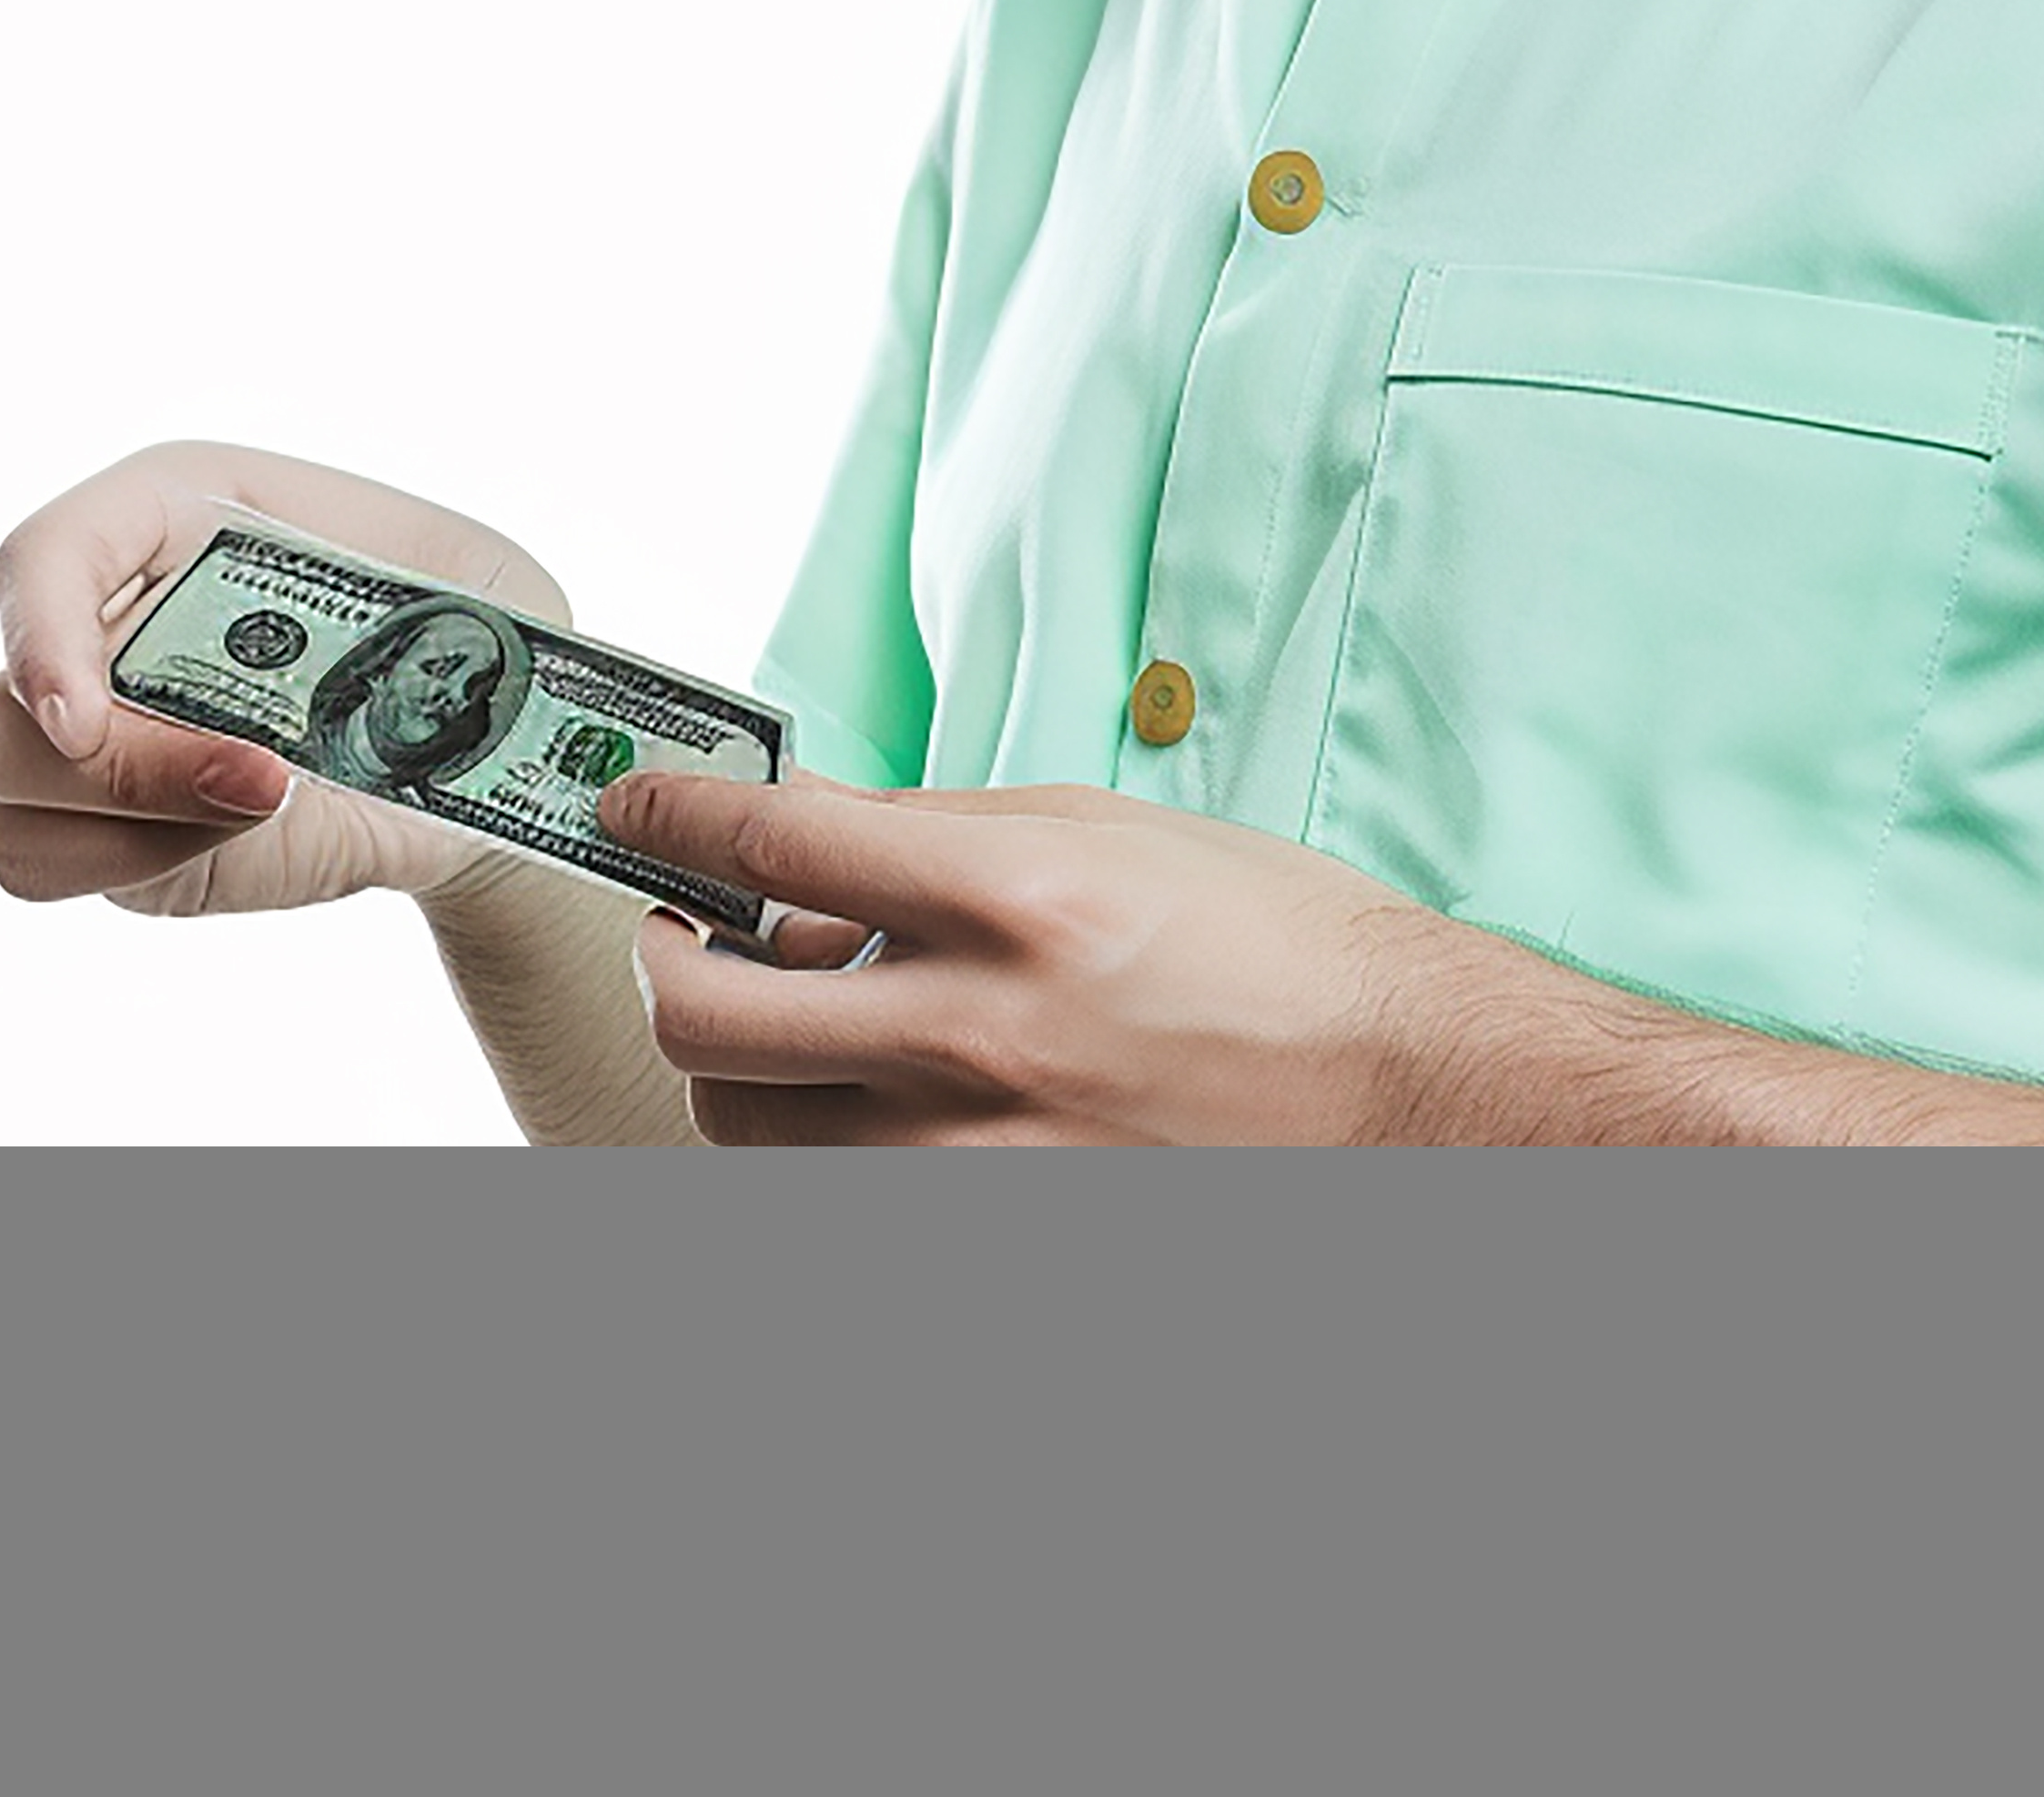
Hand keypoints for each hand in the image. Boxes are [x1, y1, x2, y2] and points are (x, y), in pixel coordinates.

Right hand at [0, 438, 573, 926]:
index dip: (41, 624)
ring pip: (5, 788)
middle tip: (258, 777)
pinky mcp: (107, 823)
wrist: (486, 748)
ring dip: (128, 818)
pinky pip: (38, 860)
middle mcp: (114, 615)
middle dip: (115, 765)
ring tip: (276, 801)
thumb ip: (437, 612)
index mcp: (185, 513)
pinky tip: (253, 836)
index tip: (85, 715)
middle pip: (0, 706)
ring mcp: (97, 727)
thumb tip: (392, 672)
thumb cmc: (478, 635)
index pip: (47, 553)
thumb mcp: (489, 589)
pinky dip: (132, 865)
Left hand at [613, 774, 1476, 1142]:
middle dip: (662, 959)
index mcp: (1021, 900)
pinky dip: (816, 1150)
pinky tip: (861, 1106)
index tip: (639, 808)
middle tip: (678, 934)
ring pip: (745, 1127)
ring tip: (790, 1025)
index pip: (776, 845)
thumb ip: (945, 834)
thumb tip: (807, 829)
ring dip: (737, 1066)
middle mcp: (982, 1034)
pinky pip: (830, 1200)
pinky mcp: (991, 1235)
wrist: (1403, 1089)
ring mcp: (979, 1159)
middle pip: (707, 1014)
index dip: (673, 818)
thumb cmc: (1278, 947)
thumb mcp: (1114, 832)